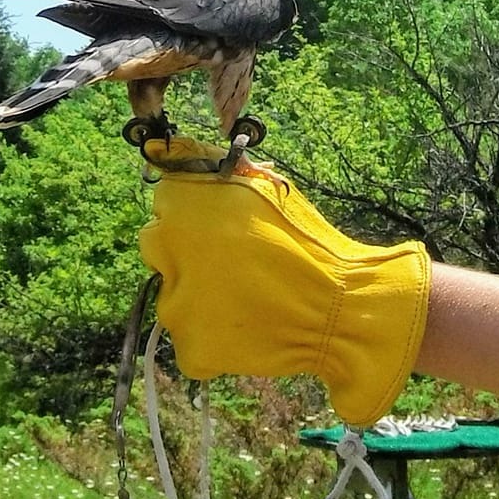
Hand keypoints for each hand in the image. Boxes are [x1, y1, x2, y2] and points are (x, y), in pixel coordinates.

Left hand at [137, 139, 430, 425]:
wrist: (338, 311)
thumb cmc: (309, 244)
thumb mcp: (269, 191)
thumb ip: (218, 167)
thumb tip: (172, 148)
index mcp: (185, 206)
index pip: (166, 203)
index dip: (197, 213)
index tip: (224, 226)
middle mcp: (167, 252)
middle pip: (160, 249)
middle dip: (188, 254)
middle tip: (237, 266)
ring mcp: (175, 306)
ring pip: (175, 298)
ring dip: (200, 298)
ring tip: (250, 301)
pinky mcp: (190, 349)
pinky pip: (192, 340)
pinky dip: (213, 338)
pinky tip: (248, 328)